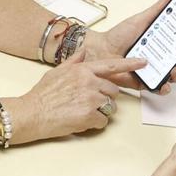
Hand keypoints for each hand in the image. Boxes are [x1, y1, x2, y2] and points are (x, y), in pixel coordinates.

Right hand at [8, 50, 145, 142]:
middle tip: (87, 103)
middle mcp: (89, 82)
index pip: (112, 65)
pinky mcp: (90, 115)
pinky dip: (94, 124)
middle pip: (113, 91)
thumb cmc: (42, 94)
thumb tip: (83, 51)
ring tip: (80, 111)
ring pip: (109, 107)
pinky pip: (103, 121)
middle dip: (105, 98)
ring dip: (99, 112)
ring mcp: (91, 99)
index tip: (143, 62)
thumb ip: (74, 62)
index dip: (130, 64)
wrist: (32, 113)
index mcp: (83, 70)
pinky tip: (79, 120)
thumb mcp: (57, 72)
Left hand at [85, 0, 175, 93]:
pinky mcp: (143, 82)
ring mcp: (151, 70)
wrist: (101, 50)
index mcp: (159, 43)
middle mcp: (157, 57)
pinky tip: (164, 84)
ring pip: (171, 76)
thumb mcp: (139, 20)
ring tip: (174, 71)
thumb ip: (155, 11)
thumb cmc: (118, 36)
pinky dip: (163, 88)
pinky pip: (157, 88)